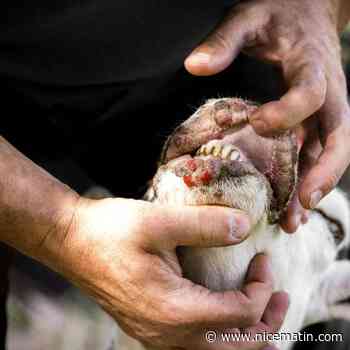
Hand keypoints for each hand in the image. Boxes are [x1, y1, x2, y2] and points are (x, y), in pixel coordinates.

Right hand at [51, 197, 287, 349]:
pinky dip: (224, 333)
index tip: (262, 258)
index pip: (239, 315)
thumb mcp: (158, 221)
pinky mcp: (151, 327)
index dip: (262, 288)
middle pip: (236, 347)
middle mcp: (167, 334)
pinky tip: (226, 311)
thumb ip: (205, 224)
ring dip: (248, 333)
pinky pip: (199, 344)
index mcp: (173, 310)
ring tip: (264, 308)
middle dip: (267, 323)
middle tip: (281, 294)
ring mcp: (157, 336)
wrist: (72, 242)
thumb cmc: (110, 231)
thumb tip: (245, 225)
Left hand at [185, 0, 349, 231]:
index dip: (289, 111)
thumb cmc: (277, 14)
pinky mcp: (317, 120)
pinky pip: (316, 154)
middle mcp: (328, 93)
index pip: (311, 92)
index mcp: (312, 65)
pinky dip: (307, 180)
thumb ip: (225, 41)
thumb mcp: (248, 18)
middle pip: (337, 137)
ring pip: (329, 154)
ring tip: (293, 222)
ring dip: (314, 189)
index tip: (258, 122)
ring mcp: (325, 110)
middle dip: (322, 173)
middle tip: (301, 205)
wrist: (306, 10)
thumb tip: (194, 66)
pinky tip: (292, 205)